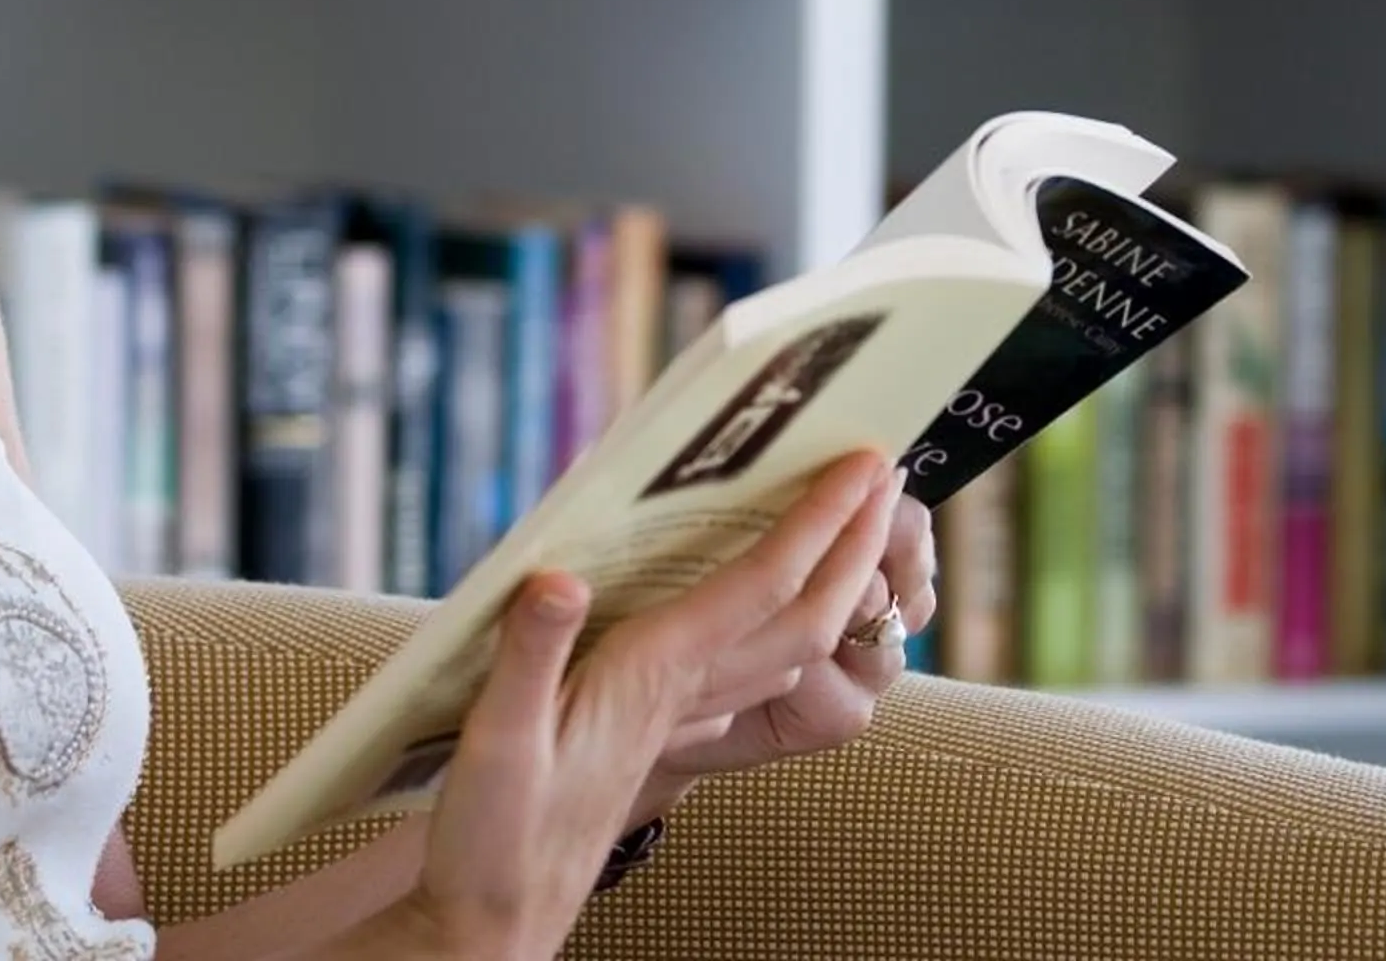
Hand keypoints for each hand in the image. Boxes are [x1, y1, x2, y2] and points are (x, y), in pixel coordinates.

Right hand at [395, 451, 896, 960]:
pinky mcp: (666, 728)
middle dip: (855, 543)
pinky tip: (783, 599)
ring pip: (791, 641)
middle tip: (890, 471)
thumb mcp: (494, 743)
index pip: (761, 587)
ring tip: (859, 517)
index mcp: (655, 678)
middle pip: (805, 614)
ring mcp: (684, 715)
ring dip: (836, 577)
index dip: (818, 524)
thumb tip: (559, 581)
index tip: (863, 468)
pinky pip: (753, 662)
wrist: (499, 919)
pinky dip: (786, 615)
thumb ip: (528, 659)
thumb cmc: (496, 838)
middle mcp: (687, 692)